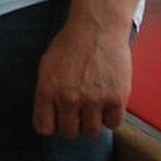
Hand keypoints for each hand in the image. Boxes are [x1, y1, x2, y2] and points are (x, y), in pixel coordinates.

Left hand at [32, 19, 131, 137]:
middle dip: (72, 125)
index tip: (56, 121)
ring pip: (91, 131)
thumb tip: (48, 115)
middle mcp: (69, 98)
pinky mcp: (116, 98)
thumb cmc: (71, 44)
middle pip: (69, 132)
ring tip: (92, 108)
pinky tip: (107, 106)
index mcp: (47, 90)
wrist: (97, 28)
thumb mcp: (47, 66)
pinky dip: (110, 118)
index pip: (44, 127)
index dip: (50, 125)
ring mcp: (94, 100)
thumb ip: (47, 91)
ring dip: (92, 123)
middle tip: (76, 115)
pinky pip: (113, 124)